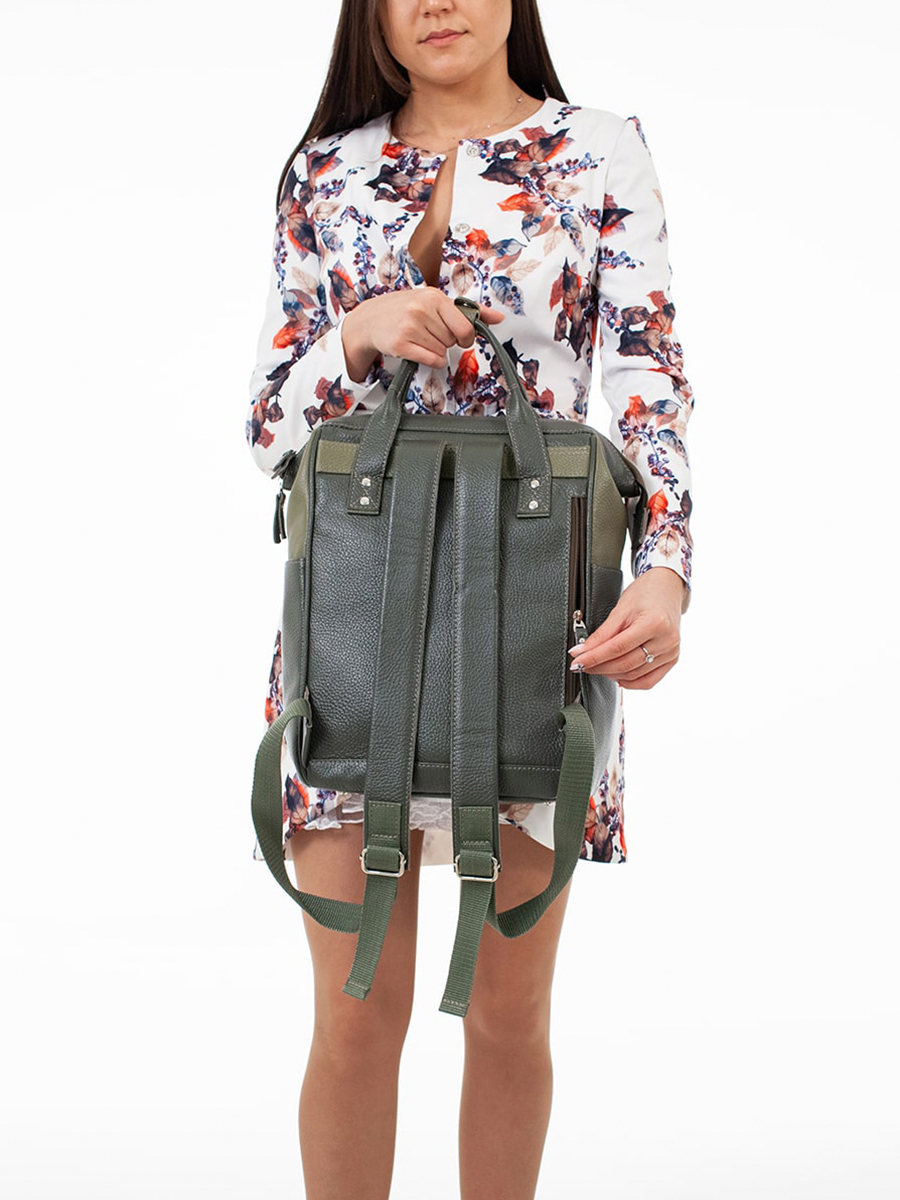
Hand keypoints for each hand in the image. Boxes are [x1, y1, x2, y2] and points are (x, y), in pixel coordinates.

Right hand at [342, 287, 505, 378]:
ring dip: (434, 351)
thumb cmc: (405, 309)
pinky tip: (418, 350)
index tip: (456, 335)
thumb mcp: (435, 302)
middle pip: (453, 341)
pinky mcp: (400, 344)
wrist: (370, 319)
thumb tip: (499, 318)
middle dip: (445, 341)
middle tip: (429, 332)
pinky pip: (431, 360)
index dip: (464, 336)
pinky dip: (429, 360)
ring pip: (442, 352)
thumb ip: (469, 311)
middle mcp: (422, 309)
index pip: (465, 326)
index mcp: (434, 297)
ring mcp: (410, 327)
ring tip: (419, 338)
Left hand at [568, 566, 685, 689]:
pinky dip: (630, 683)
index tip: (578, 661)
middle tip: (583, 665)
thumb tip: (583, 651)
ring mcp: (671, 652)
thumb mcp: (621, 609)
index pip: (617, 648)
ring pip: (635, 675)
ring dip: (611, 675)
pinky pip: (649, 681)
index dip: (594, 657)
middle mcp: (666, 640)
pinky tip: (617, 677)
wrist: (667, 589)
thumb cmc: (645, 594)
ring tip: (597, 668)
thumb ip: (602, 633)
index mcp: (654, 623)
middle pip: (625, 664)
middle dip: (599, 667)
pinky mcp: (672, 660)